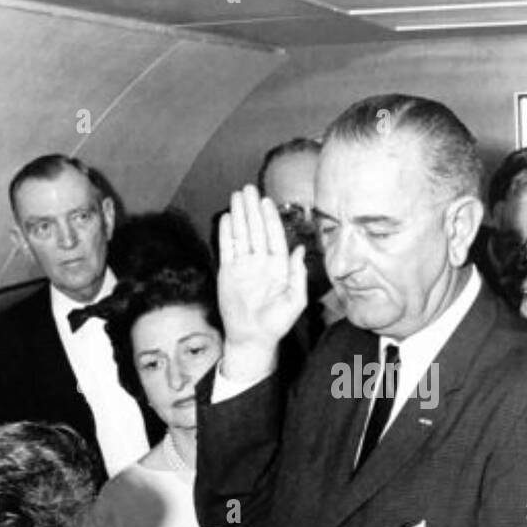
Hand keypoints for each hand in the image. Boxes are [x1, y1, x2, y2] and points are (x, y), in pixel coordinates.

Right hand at [217, 185, 307, 381]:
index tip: (266, 200)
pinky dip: (226, 233)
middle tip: (248, 188)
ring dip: (240, 215)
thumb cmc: (277, 323)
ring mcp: (244, 266)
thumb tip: (299, 250)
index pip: (274, 236)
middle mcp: (261, 262)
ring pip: (241, 234)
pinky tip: (228, 218)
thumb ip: (299, 275)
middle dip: (252, 209)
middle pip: (256, 229)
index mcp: (279, 266)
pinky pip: (227, 248)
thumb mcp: (295, 301)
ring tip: (237, 196)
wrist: (252, 338)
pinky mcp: (228, 272)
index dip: (270, 218)